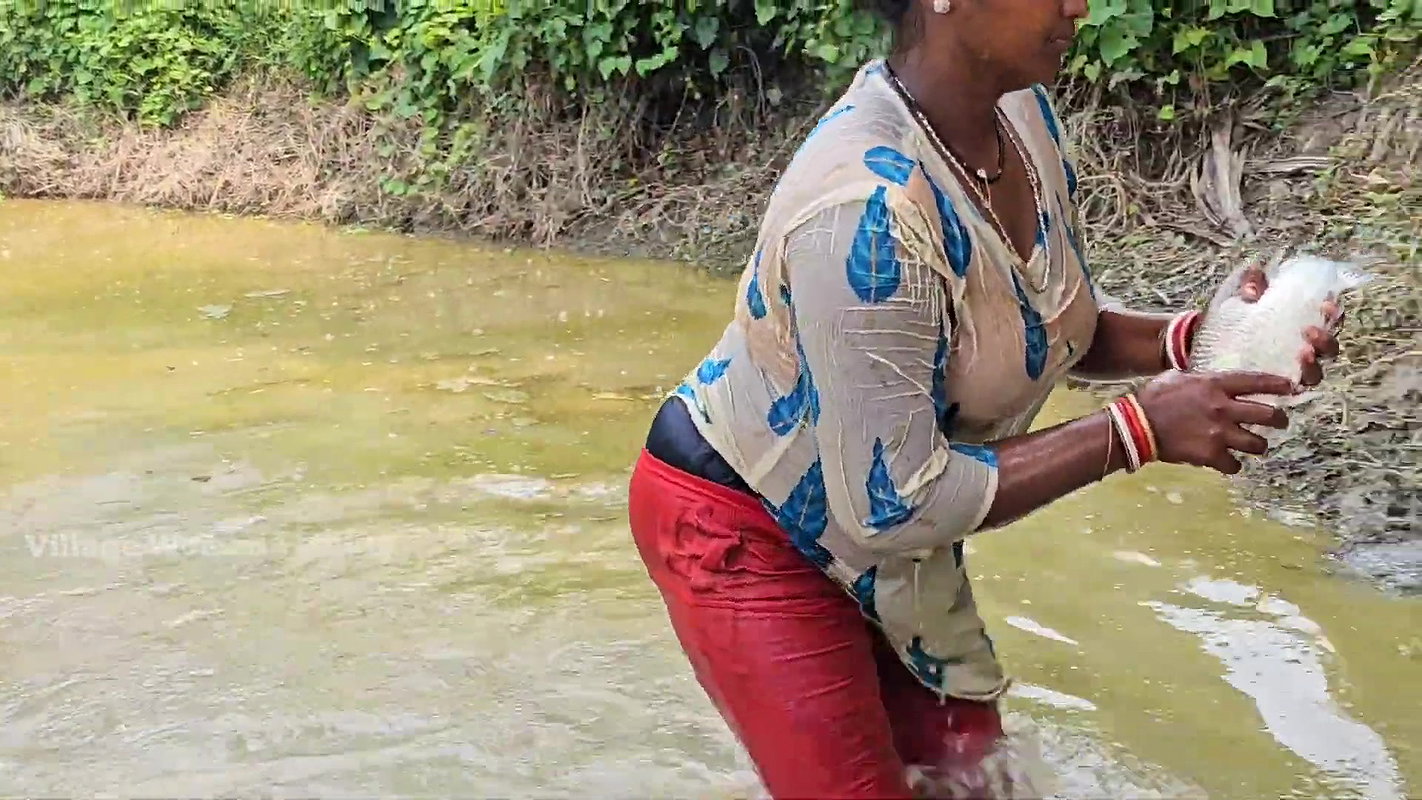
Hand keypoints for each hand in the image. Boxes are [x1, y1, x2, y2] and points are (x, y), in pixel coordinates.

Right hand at [1135, 370, 1294, 474]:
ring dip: (1258, 445)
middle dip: (1279, 420)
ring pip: (1257, 444)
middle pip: (1268, 415)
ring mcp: (1219, 433)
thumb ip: (1201, 379)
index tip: (1291, 387)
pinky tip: (1227, 462)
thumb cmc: (1154, 398)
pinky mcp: (1210, 455)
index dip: (1278, 384)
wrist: (1136, 425)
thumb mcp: (1178, 377)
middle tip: (1279, 422)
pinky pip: (1234, 465)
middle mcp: (1223, 408)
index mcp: (1215, 385)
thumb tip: (1211, 379)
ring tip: (1253, 445)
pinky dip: (1232, 465)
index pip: (1257, 382)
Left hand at [1219, 261, 1344, 386]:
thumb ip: (1250, 287)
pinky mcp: (1278, 389)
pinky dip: (1295, 384)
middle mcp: (1305, 350)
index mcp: (1301, 326)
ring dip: (1314, 363)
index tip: (1327, 303)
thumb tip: (1254, 273)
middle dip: (1326, 339)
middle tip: (1310, 330)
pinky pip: (1294, 390)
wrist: (1211, 357)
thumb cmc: (1234, 326)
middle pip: (1329, 348)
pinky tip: (1289, 379)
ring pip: (1316, 372)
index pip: (1327, 320)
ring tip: (1304, 352)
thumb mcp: (1241, 303)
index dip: (1334, 313)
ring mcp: (1293, 372)